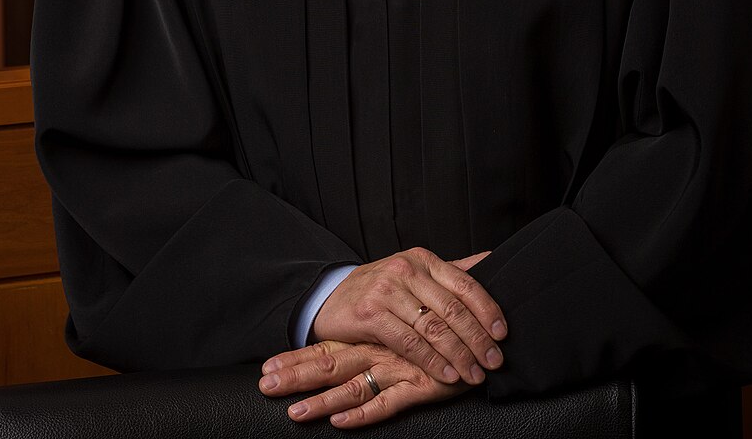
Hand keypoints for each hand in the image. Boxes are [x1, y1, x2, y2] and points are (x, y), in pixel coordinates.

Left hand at [259, 339, 467, 427]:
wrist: (488, 332)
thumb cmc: (448, 331)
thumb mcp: (414, 329)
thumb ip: (391, 332)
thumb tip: (356, 339)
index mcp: (374, 335)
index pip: (329, 346)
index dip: (298, 356)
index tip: (264, 367)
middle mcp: (380, 349)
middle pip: (331, 362)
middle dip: (296, 376)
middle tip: (264, 385)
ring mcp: (398, 367)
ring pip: (352, 384)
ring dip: (321, 402)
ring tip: (293, 414)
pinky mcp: (420, 386)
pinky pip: (387, 402)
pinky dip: (363, 414)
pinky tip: (341, 422)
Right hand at [311, 246, 504, 385]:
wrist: (331, 298)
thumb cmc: (381, 289)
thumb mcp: (415, 273)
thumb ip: (451, 272)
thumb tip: (492, 261)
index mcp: (423, 259)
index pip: (464, 283)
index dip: (487, 309)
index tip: (502, 334)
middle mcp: (407, 270)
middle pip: (452, 308)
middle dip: (477, 338)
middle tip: (494, 361)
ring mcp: (388, 291)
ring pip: (433, 327)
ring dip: (459, 355)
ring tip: (475, 374)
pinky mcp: (371, 314)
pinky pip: (409, 342)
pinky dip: (432, 361)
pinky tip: (447, 374)